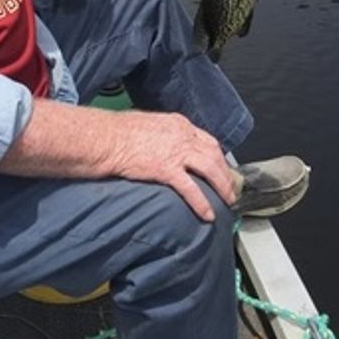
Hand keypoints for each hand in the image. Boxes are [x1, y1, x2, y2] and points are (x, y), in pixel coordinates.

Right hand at [107, 110, 238, 220]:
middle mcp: (183, 135)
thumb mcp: (150, 124)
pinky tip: (207, 215)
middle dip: (226, 173)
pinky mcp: (167, 169)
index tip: (222, 167)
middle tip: (231, 188)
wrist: (107, 138)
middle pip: (214, 154)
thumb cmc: (121, 130)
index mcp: (179, 124)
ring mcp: (176, 152)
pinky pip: (190, 189)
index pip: (207, 140)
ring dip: (222, 187)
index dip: (218, 156)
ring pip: (209, 170)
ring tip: (228, 201)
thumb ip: (164, 133)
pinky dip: (201, 203)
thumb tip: (167, 144)